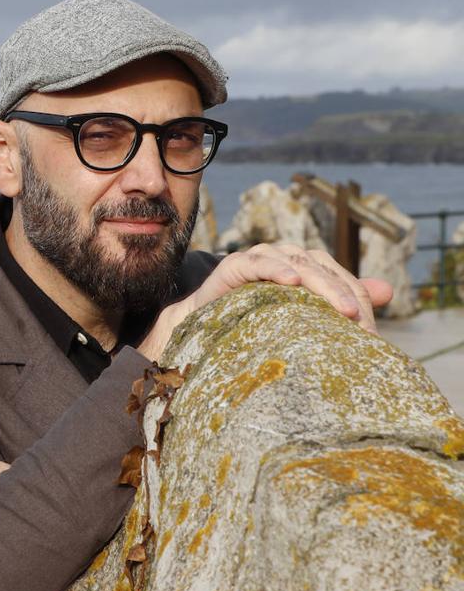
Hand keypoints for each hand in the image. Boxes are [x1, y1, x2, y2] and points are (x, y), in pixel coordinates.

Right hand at [137, 243, 393, 360]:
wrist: (202, 323)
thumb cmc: (254, 319)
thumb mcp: (301, 314)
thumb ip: (340, 301)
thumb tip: (388, 291)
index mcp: (306, 266)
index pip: (341, 277)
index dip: (358, 299)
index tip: (371, 334)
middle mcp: (286, 256)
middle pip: (323, 267)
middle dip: (345, 293)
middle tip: (360, 321)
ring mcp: (261, 257)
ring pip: (297, 262)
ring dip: (321, 283)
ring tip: (340, 308)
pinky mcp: (235, 264)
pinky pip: (259, 262)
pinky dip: (277, 268)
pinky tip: (292, 281)